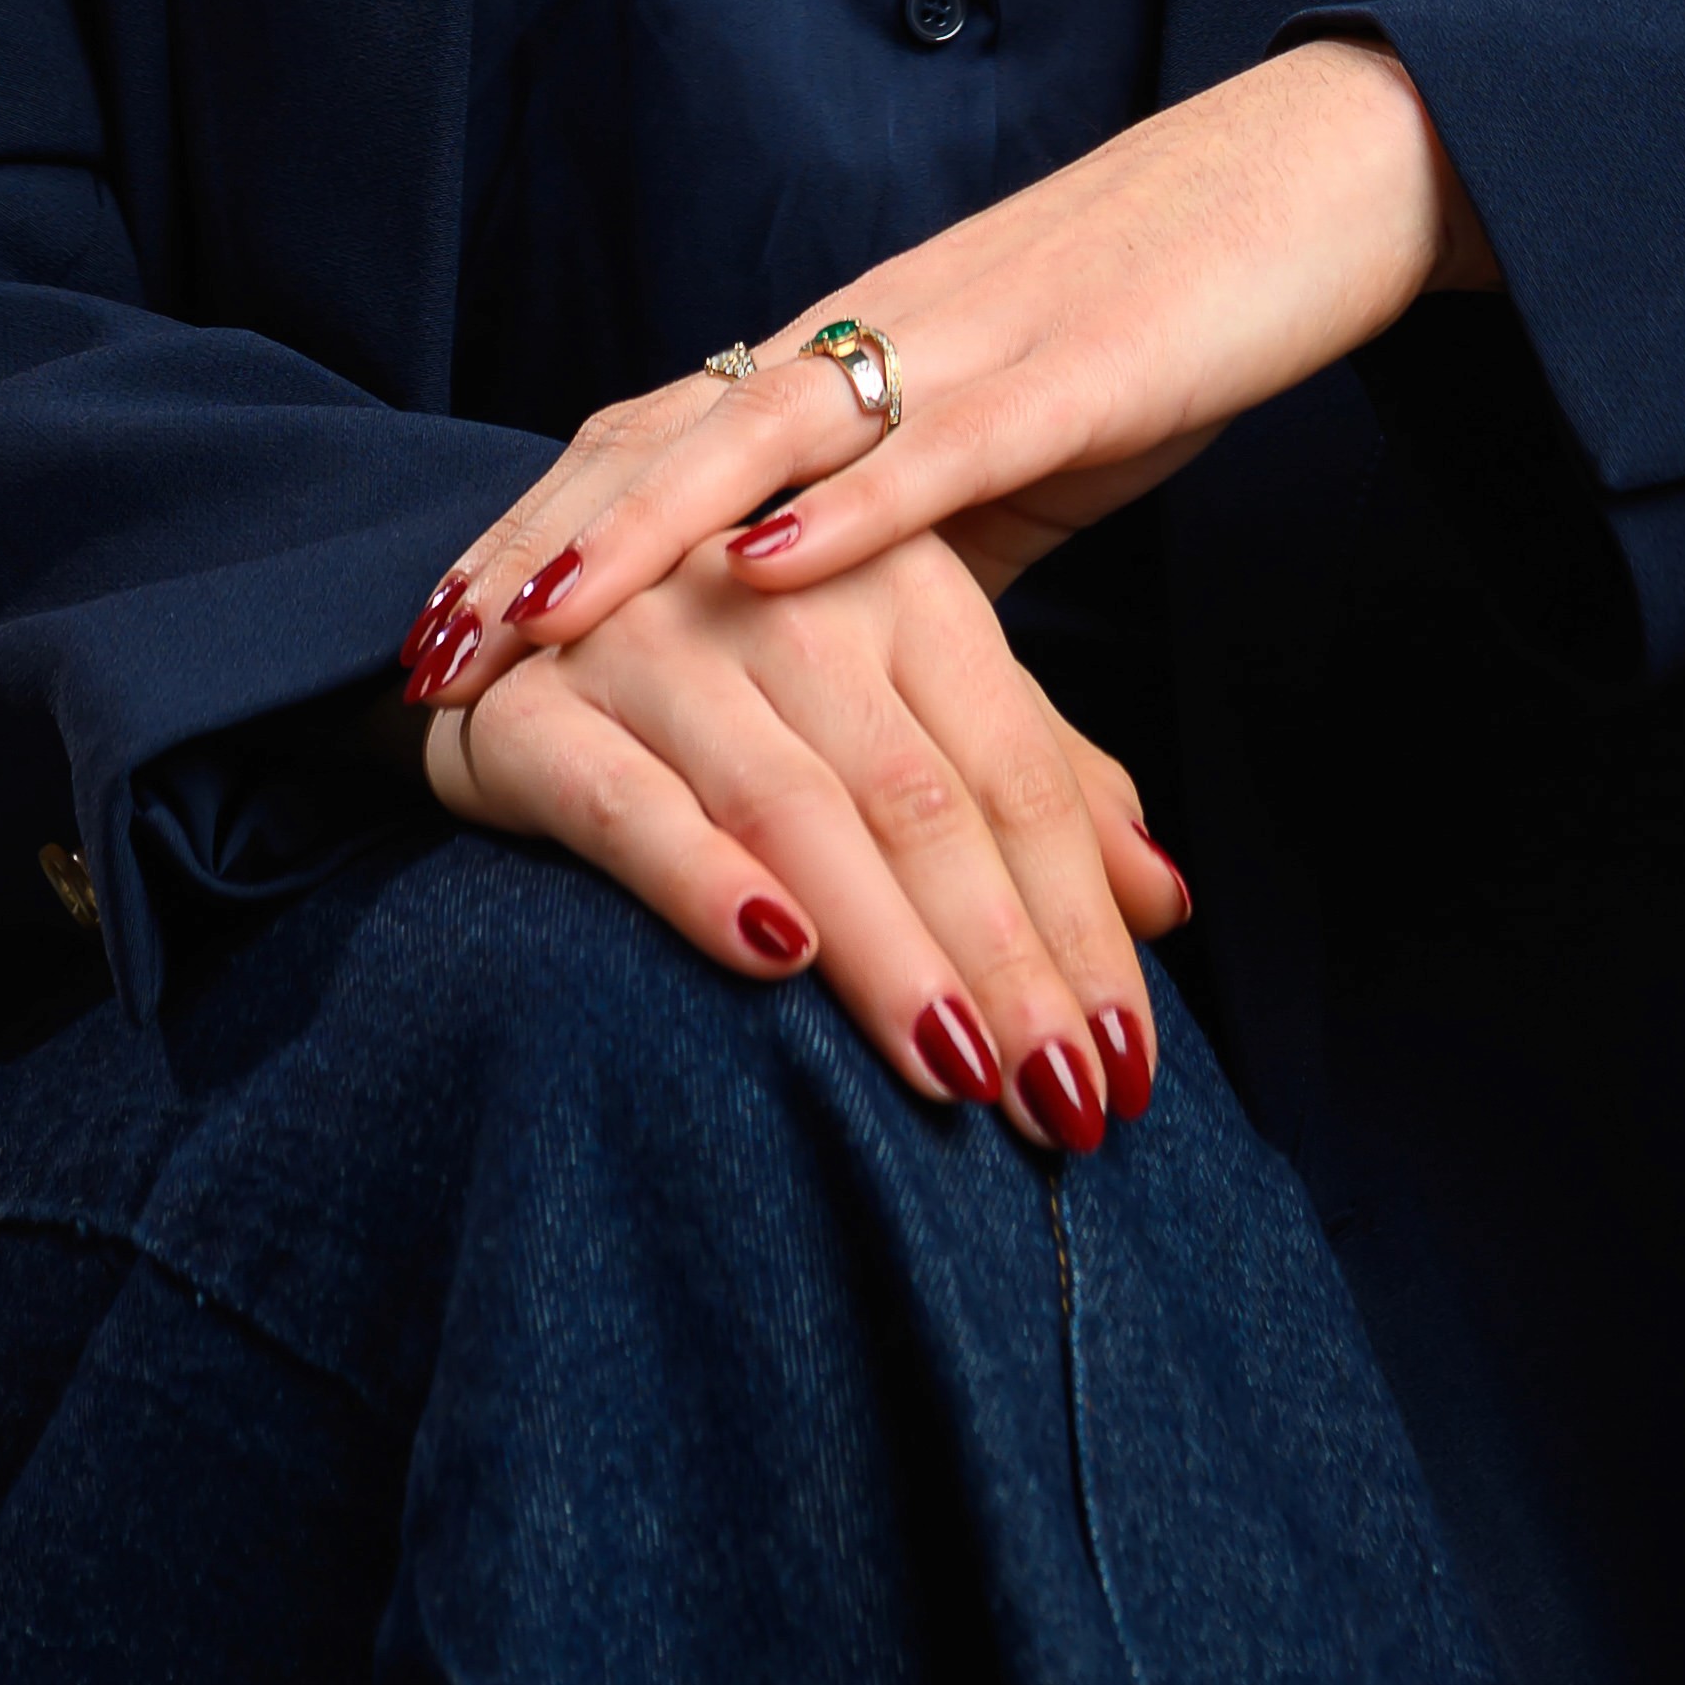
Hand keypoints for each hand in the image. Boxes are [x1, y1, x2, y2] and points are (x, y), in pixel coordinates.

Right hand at [404, 527, 1187, 1149]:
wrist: (515, 624)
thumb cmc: (749, 688)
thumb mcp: (907, 706)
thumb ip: (1035, 785)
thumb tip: (1168, 904)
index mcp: (899, 576)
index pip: (1013, 774)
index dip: (1080, 922)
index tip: (1127, 1065)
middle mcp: (783, 591)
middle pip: (922, 802)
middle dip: (1004, 967)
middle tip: (1062, 1108)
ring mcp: (652, 643)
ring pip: (797, 813)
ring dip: (886, 954)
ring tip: (959, 1075)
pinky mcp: (535, 711)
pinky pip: (630, 808)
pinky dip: (705, 882)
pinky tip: (778, 962)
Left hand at [407, 38, 1492, 697]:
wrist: (1319, 176)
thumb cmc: (1173, 310)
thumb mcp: (1023, 446)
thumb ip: (920, 536)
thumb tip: (827, 647)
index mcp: (860, 353)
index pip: (656, 438)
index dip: (542, 529)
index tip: (438, 631)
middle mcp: (881, 335)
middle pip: (667, 437)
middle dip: (540, 548)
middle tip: (425, 654)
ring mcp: (971, 346)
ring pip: (765, 438)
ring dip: (641, 531)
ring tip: (536, 614)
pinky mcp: (1073, 374)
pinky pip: (937, 450)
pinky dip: (843, 513)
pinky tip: (762, 568)